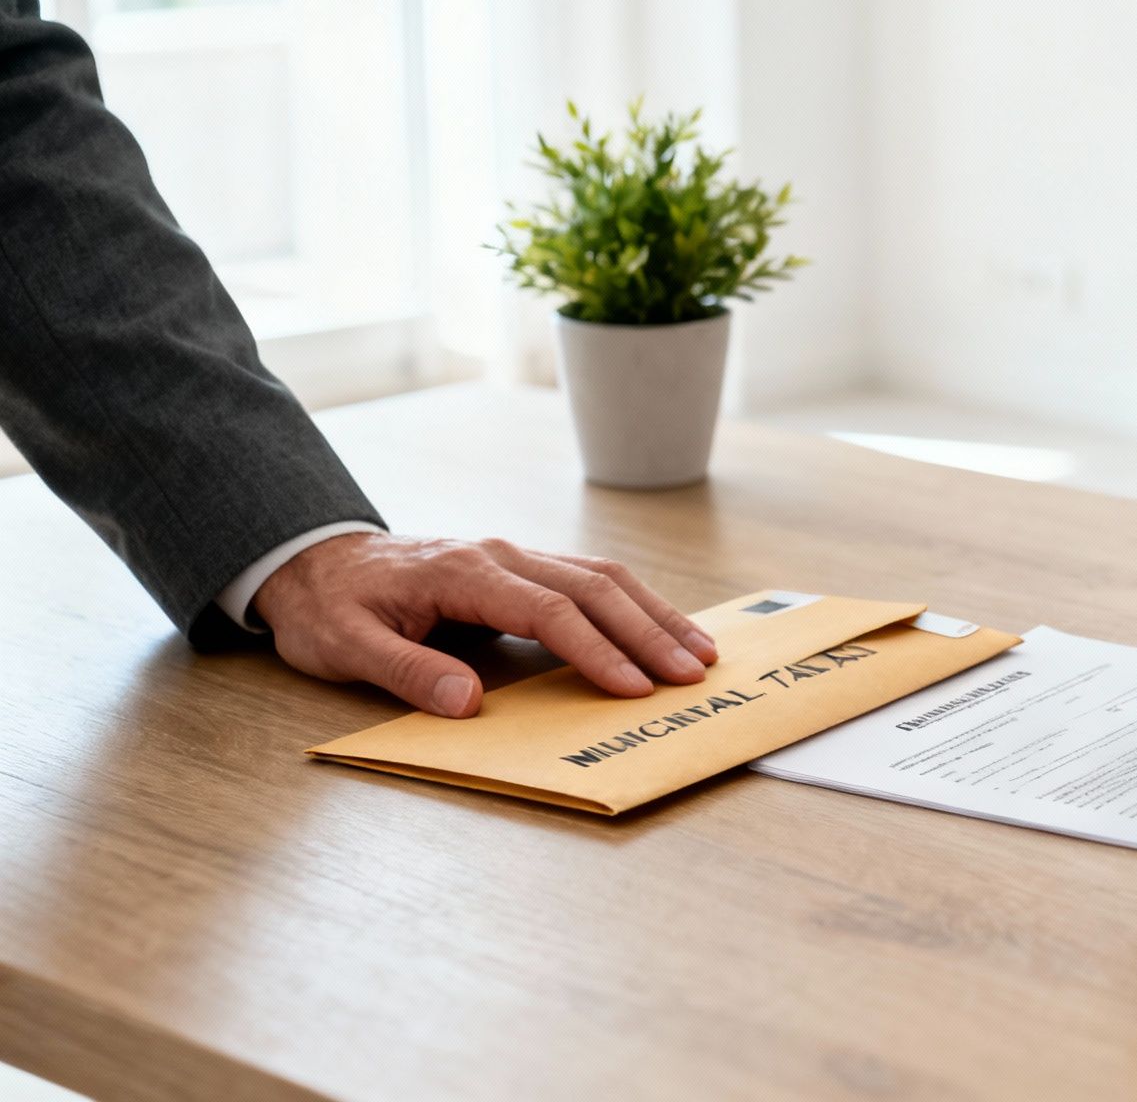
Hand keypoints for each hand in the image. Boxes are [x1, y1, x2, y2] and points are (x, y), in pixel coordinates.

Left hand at [252, 534, 718, 716]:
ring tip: (700, 652)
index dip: (595, 650)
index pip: (548, 611)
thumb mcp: (345, 647)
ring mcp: (515, 555)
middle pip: (593, 587)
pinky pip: (592, 580)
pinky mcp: (522, 568)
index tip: (632, 687)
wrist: (314, 560)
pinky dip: (636, 605)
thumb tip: (468, 703)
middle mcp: (500, 554)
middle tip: (692, 674)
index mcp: (463, 571)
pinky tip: (662, 629)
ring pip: (604, 577)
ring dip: (655, 614)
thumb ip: (406, 671)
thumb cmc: (330, 607)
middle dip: (648, 632)